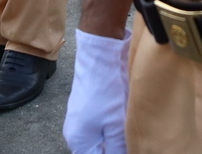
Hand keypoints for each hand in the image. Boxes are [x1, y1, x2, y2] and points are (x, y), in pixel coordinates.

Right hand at [63, 29, 130, 152]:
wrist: (99, 57)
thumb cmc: (106, 89)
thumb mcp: (117, 125)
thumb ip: (117, 149)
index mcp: (79, 142)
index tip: (125, 148)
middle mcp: (74, 134)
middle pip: (96, 152)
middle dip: (113, 149)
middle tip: (128, 141)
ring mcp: (78, 122)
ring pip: (97, 141)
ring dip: (112, 141)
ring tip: (126, 133)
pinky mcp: (85, 111)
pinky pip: (97, 129)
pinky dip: (109, 130)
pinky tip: (121, 121)